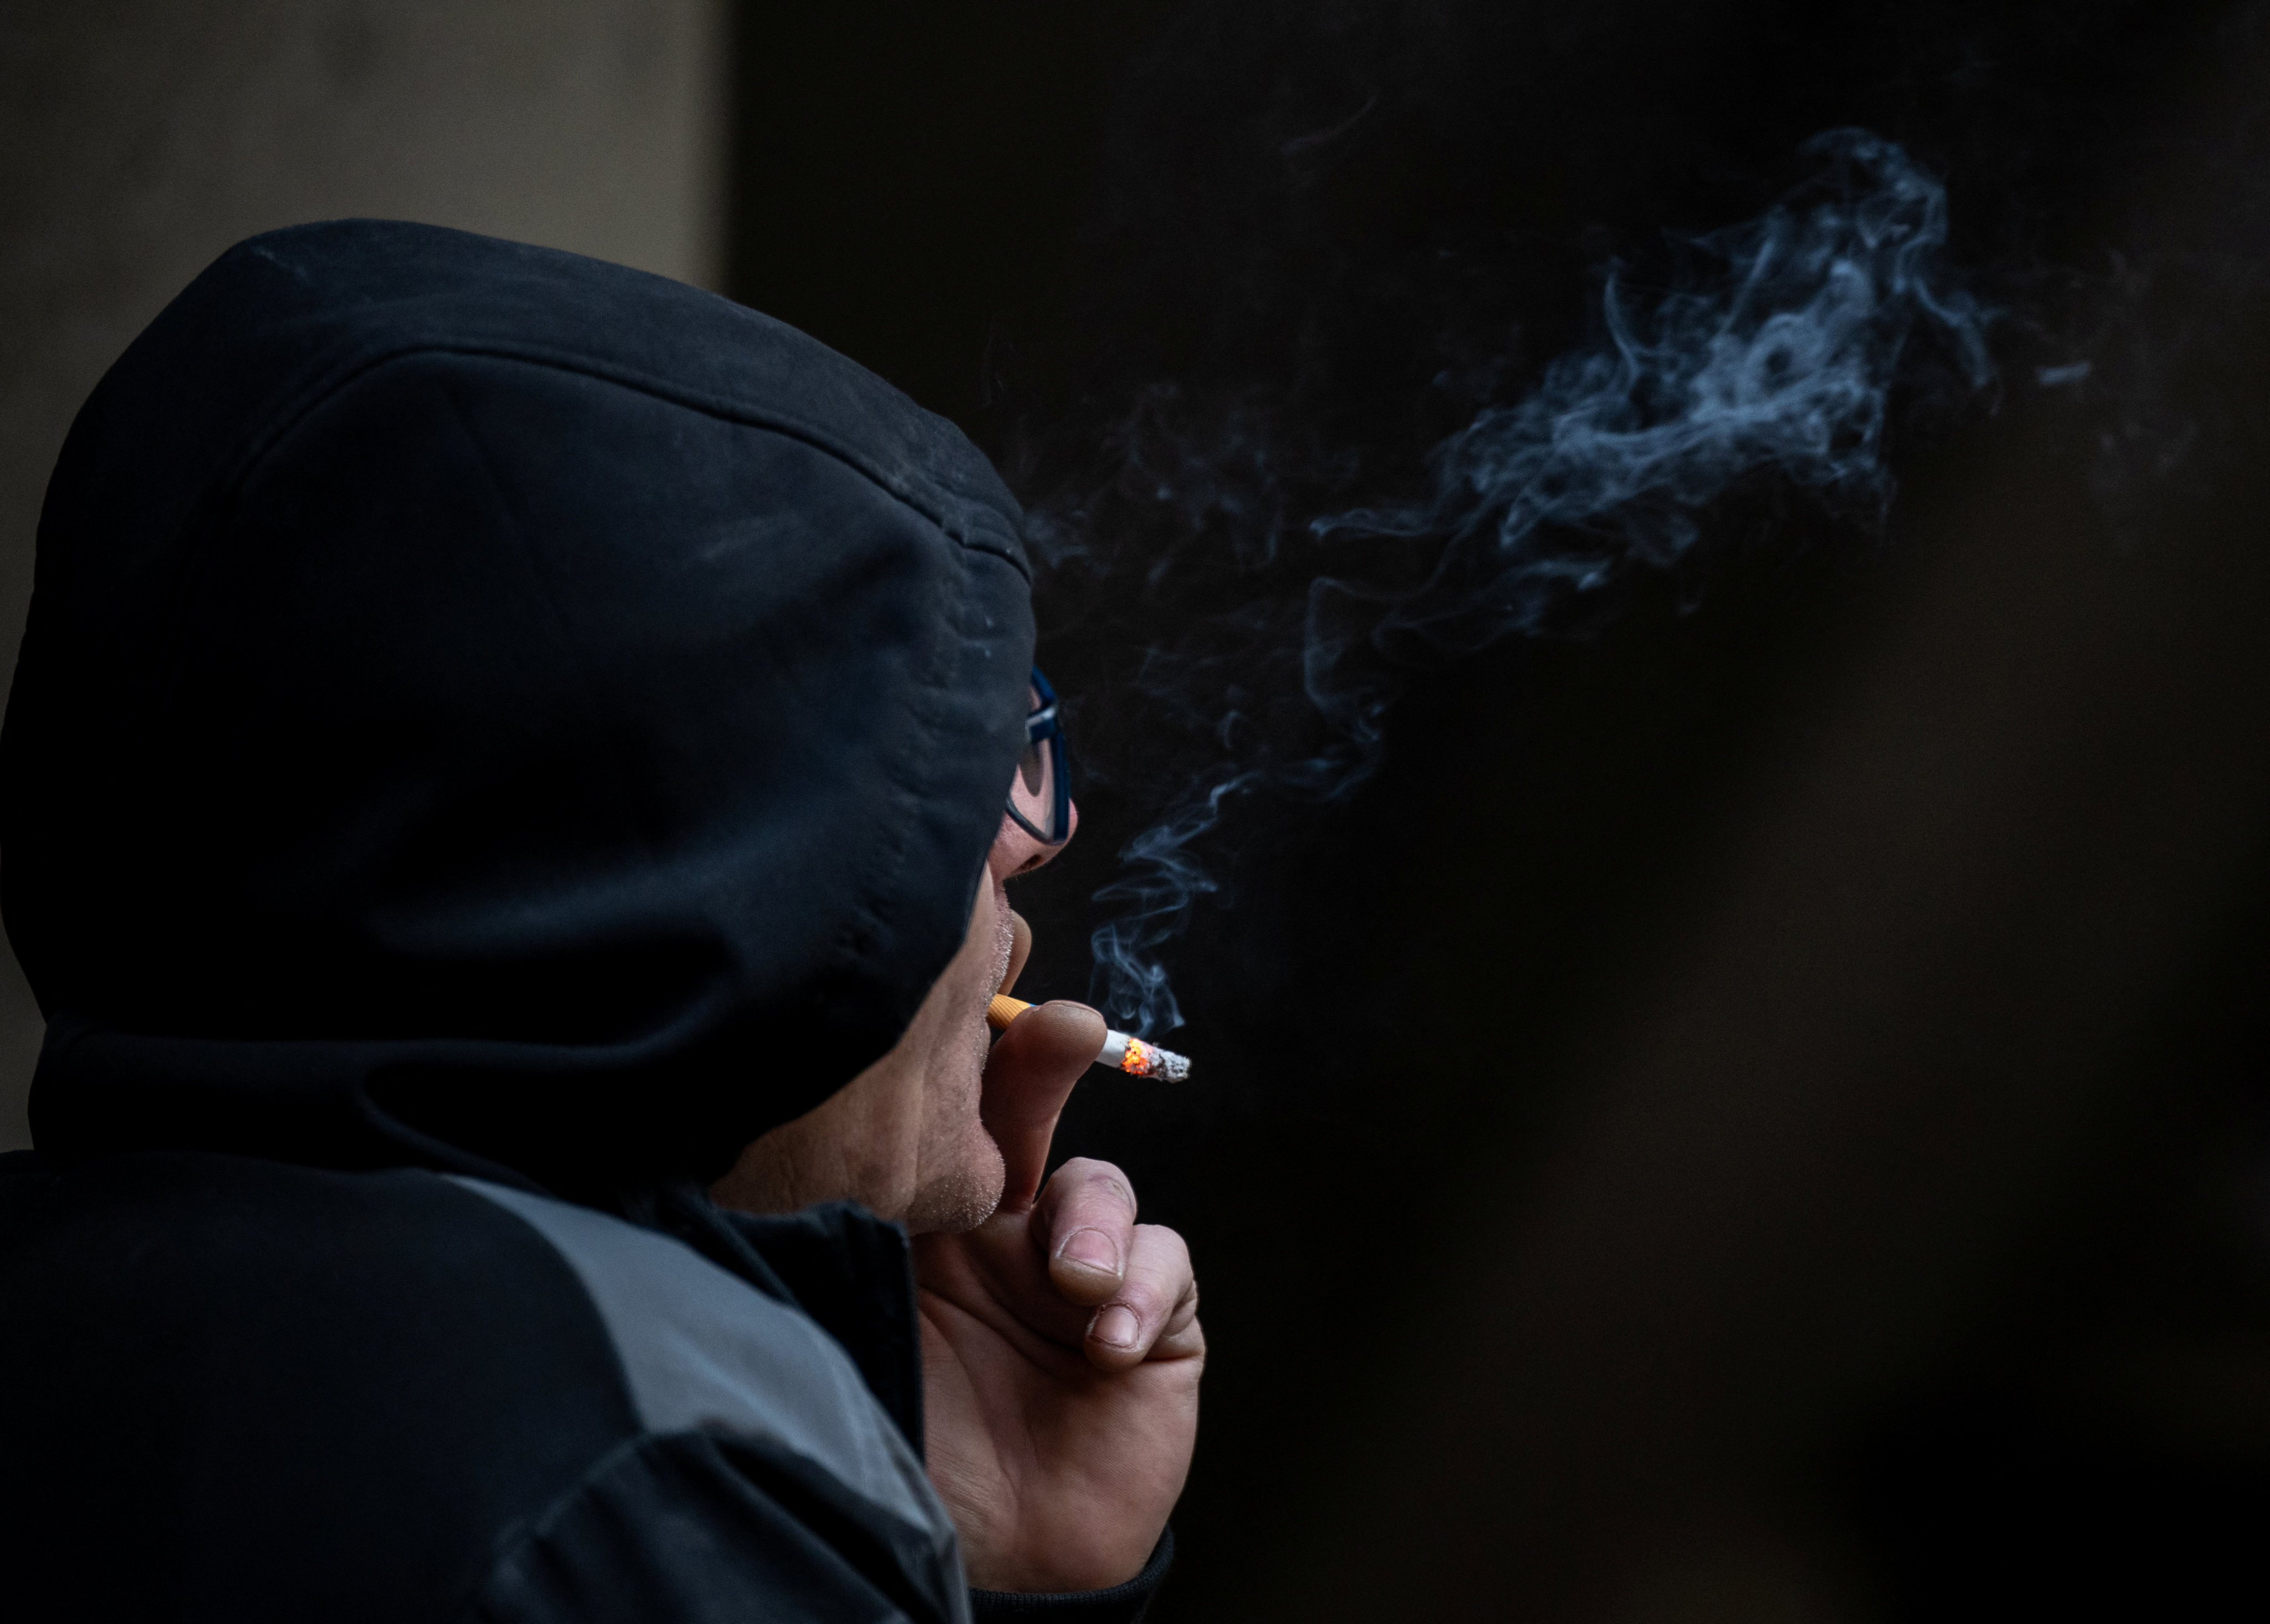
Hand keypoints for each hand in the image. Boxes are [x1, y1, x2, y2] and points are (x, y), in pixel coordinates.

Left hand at [913, 998, 1203, 1592]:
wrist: (991, 1569)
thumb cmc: (913, 1460)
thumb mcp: (867, 1339)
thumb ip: (856, 1253)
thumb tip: (823, 1158)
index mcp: (930, 1232)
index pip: (945, 1129)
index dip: (961, 1064)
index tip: (961, 1014)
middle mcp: (1008, 1239)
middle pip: (1032, 1119)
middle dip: (1049, 1061)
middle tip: (1062, 1032)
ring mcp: (1083, 1276)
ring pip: (1103, 1189)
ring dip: (1092, 1224)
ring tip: (1070, 1285)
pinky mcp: (1155, 1322)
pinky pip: (1165, 1266)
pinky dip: (1141, 1290)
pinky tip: (1105, 1342)